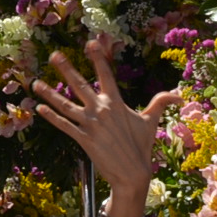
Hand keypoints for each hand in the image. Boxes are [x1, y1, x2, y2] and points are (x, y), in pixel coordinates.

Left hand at [32, 36, 165, 216]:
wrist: (133, 174)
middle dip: (67, 69)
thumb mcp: (151, 121)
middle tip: (55, 55)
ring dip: (50, 94)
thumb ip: (160, 103)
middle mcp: (102, 110)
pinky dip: (52, 117)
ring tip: (36, 83)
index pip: (106, 75)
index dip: (98, 58)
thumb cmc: (142, 146)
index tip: (91, 42)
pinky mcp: (83, 139)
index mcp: (116, 103)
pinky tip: (40, 109)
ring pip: (66, 105)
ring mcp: (91, 125)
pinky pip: (64, 125)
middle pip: (81, 85)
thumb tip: (180, 94)